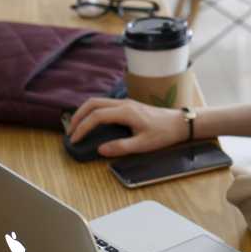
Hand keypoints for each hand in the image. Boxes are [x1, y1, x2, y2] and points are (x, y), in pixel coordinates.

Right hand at [67, 97, 186, 157]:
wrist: (179, 123)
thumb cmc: (164, 133)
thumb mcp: (143, 144)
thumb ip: (121, 147)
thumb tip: (101, 149)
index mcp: (125, 112)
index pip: (96, 116)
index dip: (82, 127)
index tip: (74, 139)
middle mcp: (123, 104)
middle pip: (93, 103)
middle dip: (78, 116)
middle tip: (70, 131)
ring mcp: (126, 103)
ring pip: (98, 102)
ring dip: (85, 112)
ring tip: (77, 126)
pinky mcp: (128, 106)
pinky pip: (105, 104)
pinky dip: (93, 111)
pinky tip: (92, 122)